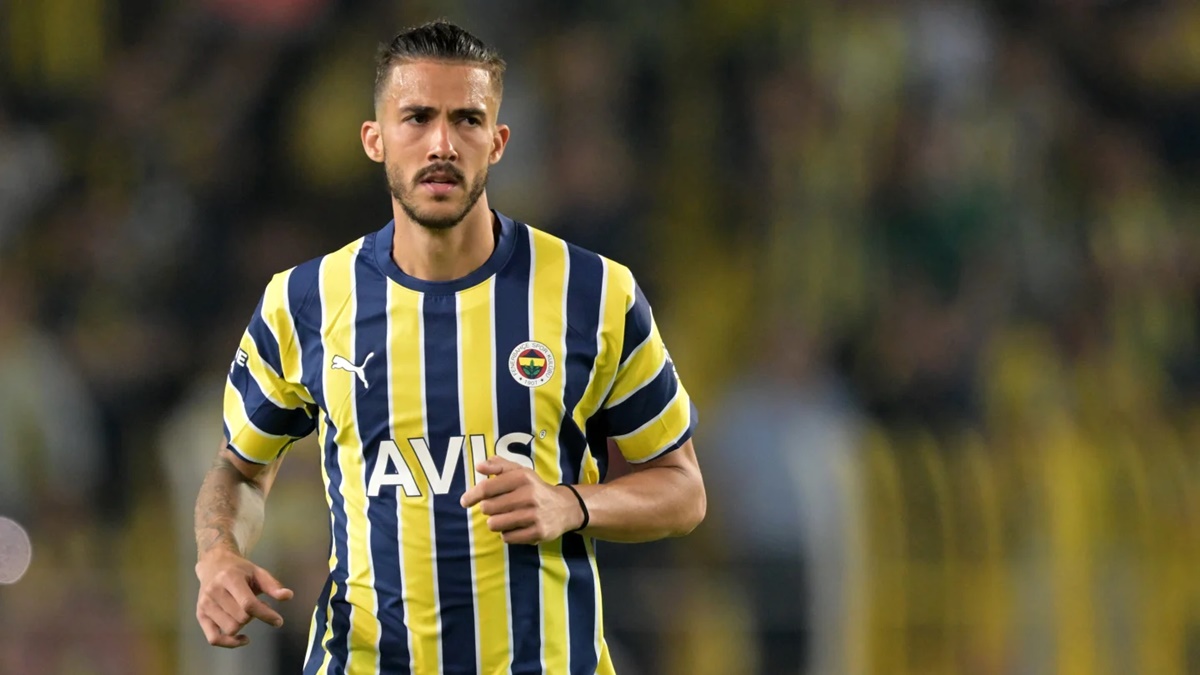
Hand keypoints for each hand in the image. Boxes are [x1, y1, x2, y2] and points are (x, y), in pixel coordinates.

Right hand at [195, 551, 293, 647]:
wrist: (213, 565)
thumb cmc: (239, 570)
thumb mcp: (257, 572)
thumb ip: (273, 585)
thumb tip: (288, 596)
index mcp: (229, 578)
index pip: (248, 604)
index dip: (265, 615)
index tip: (278, 621)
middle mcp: (214, 592)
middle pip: (240, 618)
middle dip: (255, 617)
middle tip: (260, 609)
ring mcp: (205, 605)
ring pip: (230, 629)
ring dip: (244, 625)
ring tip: (247, 613)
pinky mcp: (200, 615)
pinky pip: (214, 638)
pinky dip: (229, 643)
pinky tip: (241, 638)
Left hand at [459, 457, 583, 543]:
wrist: (565, 507)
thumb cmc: (535, 489)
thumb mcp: (521, 472)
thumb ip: (499, 466)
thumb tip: (479, 466)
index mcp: (522, 477)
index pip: (487, 487)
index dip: (472, 495)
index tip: (465, 501)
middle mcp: (529, 495)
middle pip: (488, 508)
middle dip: (487, 509)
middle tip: (496, 508)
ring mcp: (534, 515)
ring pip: (495, 524)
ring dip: (495, 523)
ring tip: (505, 518)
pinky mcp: (538, 532)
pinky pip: (507, 537)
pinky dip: (507, 534)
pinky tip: (515, 527)